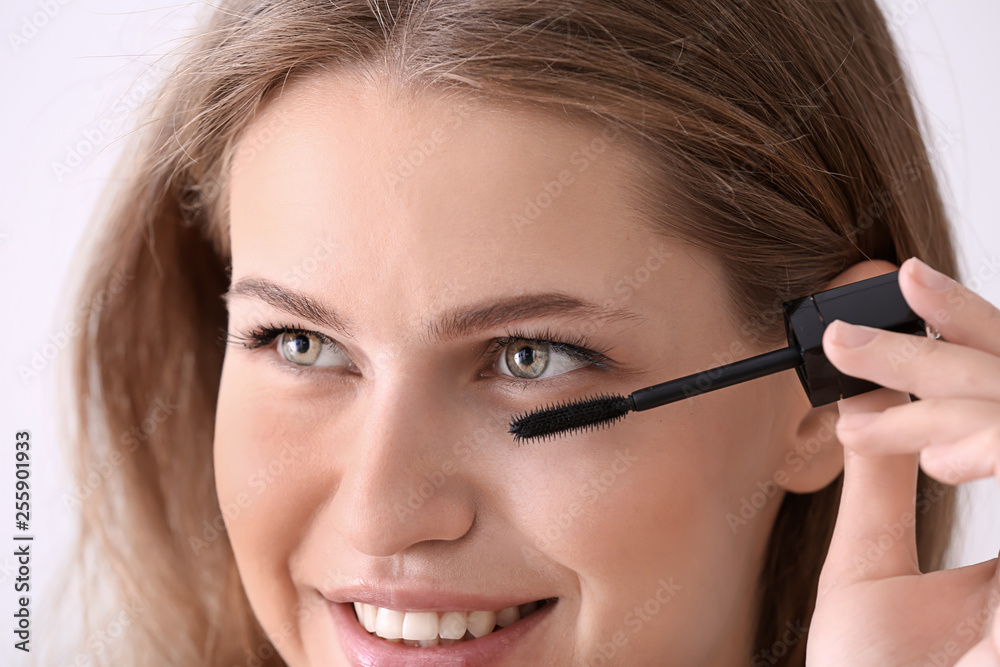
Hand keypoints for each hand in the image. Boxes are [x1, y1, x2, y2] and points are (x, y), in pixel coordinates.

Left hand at [806, 256, 999, 665]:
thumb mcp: (870, 575)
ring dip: (965, 383)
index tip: (908, 292)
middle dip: (966, 340)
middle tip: (904, 283)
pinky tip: (936, 450)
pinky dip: (994, 447)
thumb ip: (880, 494)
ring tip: (889, 333)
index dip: (968, 346)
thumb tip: (869, 418)